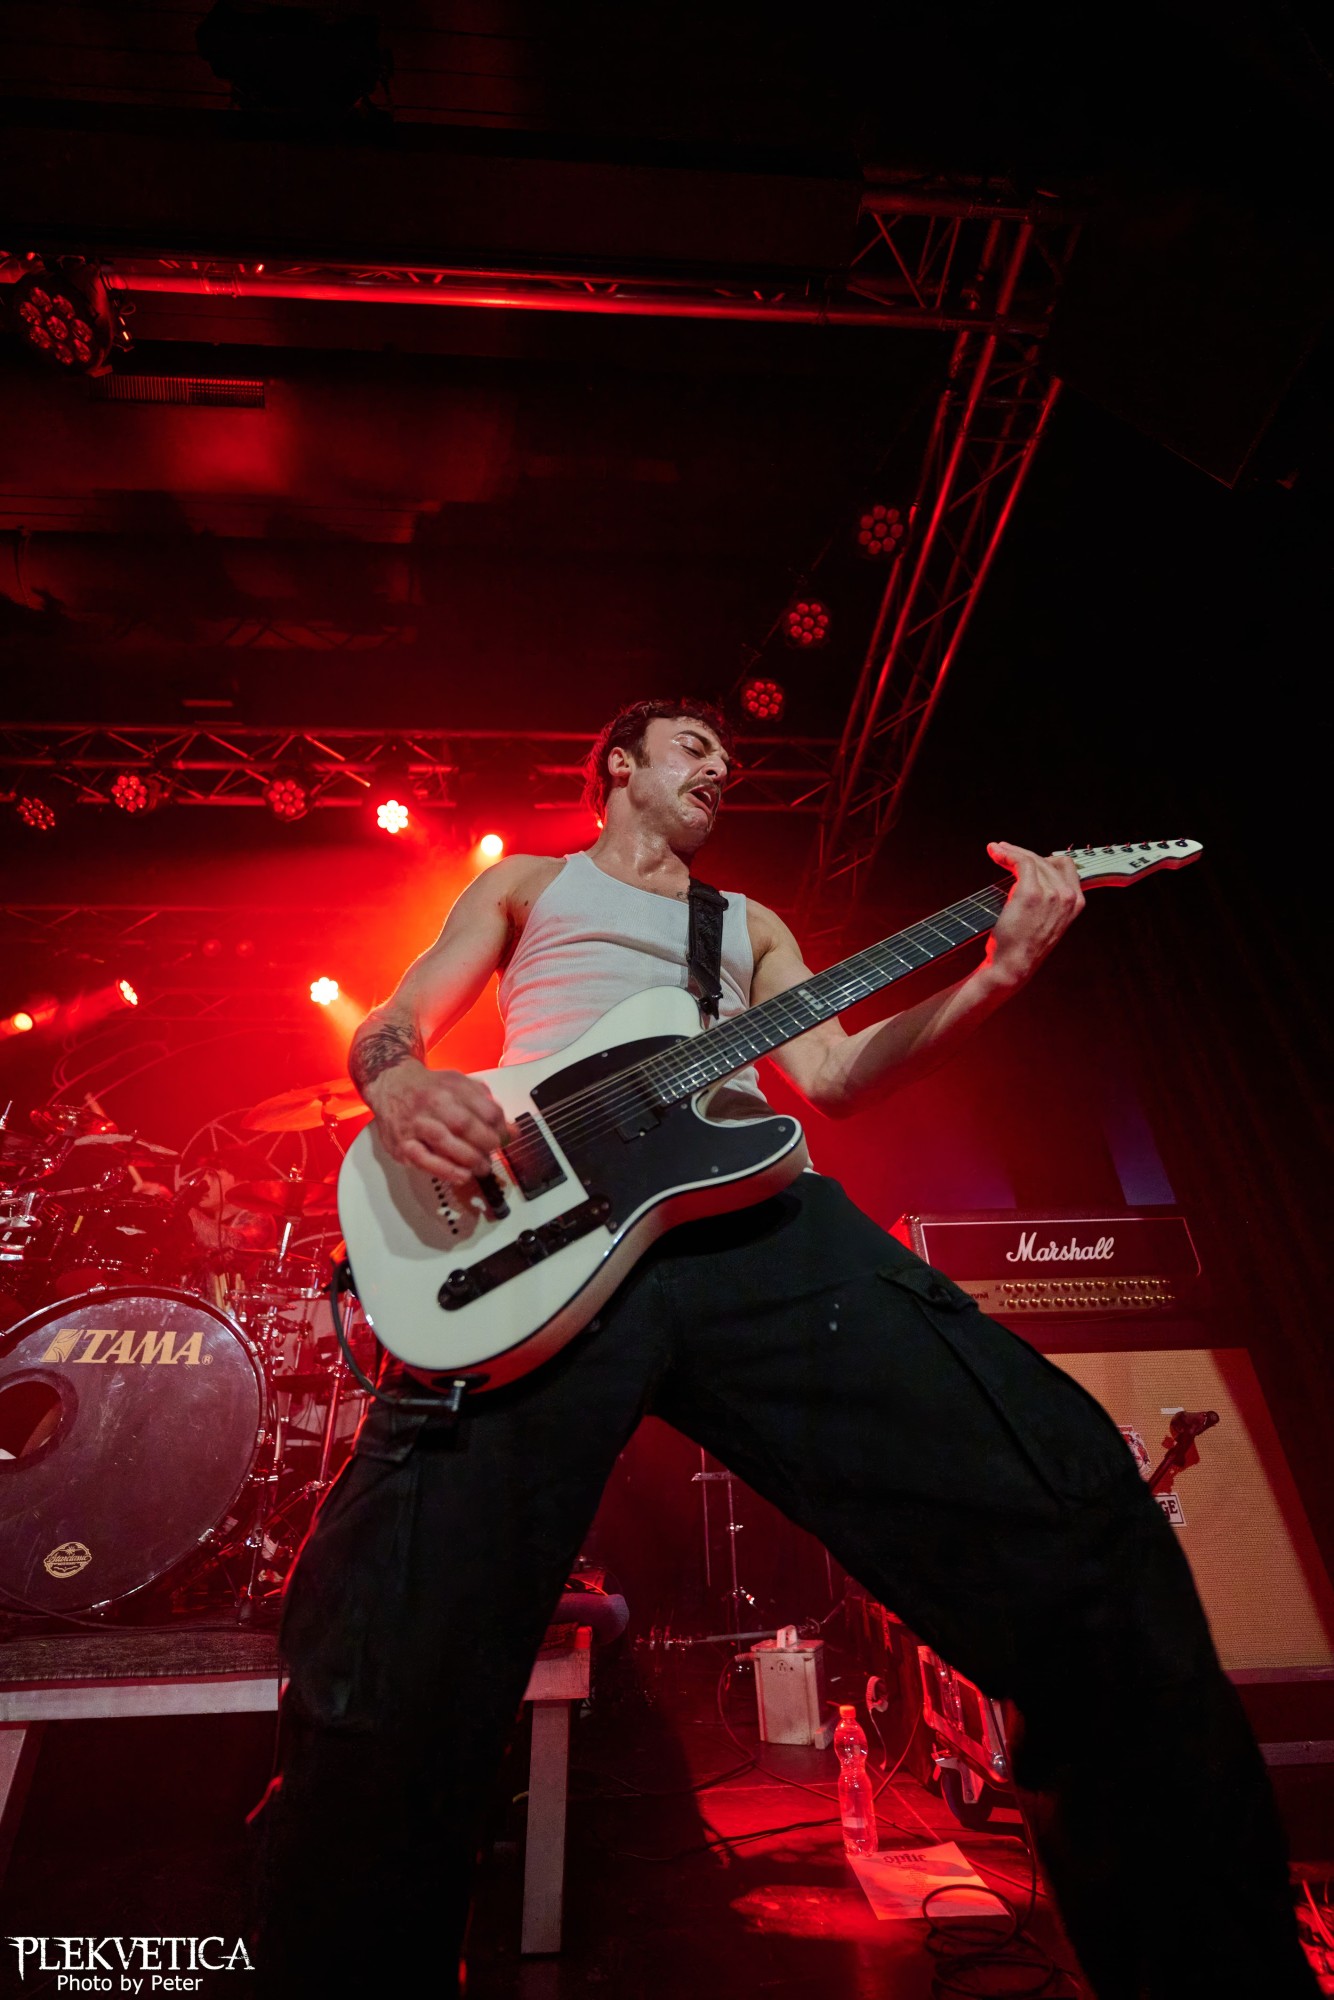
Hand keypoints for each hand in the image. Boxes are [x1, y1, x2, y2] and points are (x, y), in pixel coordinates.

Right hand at [364, 1060, 508, 1184]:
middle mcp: (432, 1103)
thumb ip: (486, 1104)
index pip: (485, 1109)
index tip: (506, 1137)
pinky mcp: (401, 1144)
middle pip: (464, 1125)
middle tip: (493, 1152)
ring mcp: (415, 1124)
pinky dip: (445, 1171)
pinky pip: (424, 1160)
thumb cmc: (430, 1088)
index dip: (501, 1127)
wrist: (390, 1083)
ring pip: (444, 1143)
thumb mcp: (460, 1084)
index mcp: (451, 1087)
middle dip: (486, 1143)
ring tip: (482, 1168)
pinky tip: (461, 1176)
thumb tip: (511, 1131)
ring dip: (469, 1159)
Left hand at [984, 841, 1083, 989]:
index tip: (1026, 857)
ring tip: (996, 850)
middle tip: (1004, 850)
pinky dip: (1006, 854)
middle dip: (1023, 853)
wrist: (1013, 966)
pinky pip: (1021, 862)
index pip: (1066, 866)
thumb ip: (1050, 899)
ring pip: (1032, 859)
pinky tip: (995, 853)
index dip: (1045, 859)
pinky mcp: (1031, 893)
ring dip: (1011, 851)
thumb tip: (1034, 873)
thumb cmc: (1024, 946)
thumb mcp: (1047, 921)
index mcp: (1076, 903)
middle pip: (1047, 860)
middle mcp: (1068, 897)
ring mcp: (1052, 894)